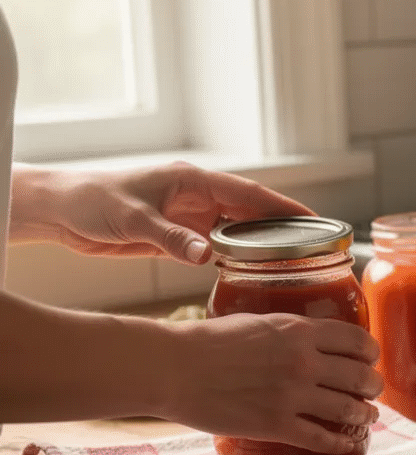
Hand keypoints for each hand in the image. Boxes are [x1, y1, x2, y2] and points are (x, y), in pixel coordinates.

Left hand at [10, 161, 313, 263]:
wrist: (60, 211)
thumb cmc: (91, 200)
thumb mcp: (133, 219)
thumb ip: (171, 238)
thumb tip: (207, 256)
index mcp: (193, 181)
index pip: (250, 193)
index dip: (284, 207)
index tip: (314, 220)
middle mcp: (197, 196)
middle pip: (251, 212)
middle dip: (283, 227)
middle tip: (316, 248)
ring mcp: (189, 216)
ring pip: (237, 231)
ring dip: (262, 245)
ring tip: (293, 264)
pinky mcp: (178, 236)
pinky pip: (217, 246)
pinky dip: (236, 258)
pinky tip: (252, 273)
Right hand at [160, 313, 382, 453]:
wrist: (173, 367)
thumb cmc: (208, 341)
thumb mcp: (258, 323)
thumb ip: (289, 331)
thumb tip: (308, 338)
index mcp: (300, 332)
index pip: (358, 341)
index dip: (371, 353)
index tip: (371, 359)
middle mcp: (303, 363)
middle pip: (361, 376)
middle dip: (373, 386)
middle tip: (372, 390)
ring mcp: (291, 396)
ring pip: (348, 409)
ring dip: (365, 414)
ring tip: (369, 416)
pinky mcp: (275, 425)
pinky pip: (321, 438)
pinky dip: (339, 443)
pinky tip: (346, 444)